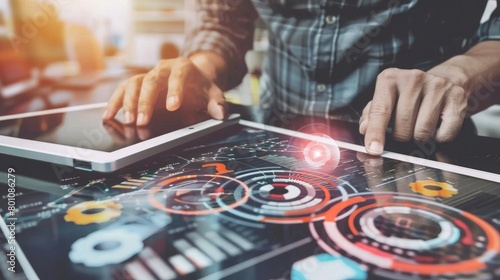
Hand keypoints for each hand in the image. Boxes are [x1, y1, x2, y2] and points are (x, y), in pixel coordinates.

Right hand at [102, 56, 226, 125]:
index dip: (175, 90)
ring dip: (128, 103)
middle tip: (142, 121)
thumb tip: (220, 113)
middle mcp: (162, 68)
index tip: (173, 106)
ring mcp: (147, 75)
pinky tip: (109, 117)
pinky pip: (122, 91)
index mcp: (183, 67)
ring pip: (133, 84)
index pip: (178, 75)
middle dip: (145, 102)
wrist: (192, 78)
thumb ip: (218, 103)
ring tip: (128, 121)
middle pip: (150, 80)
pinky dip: (114, 103)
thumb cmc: (201, 87)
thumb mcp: (213, 93)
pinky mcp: (137, 84)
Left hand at [359, 68, 467, 154]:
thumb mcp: (386, 98)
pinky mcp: (456, 97)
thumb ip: (371, 114)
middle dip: (402, 135)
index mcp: (390, 78)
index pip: (380, 111)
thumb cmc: (409, 93)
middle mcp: (413, 79)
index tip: (373, 149)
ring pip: (422, 132)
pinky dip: (439, 136)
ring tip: (421, 122)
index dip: (376, 133)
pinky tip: (437, 123)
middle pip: (402, 127)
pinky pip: (444, 134)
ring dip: (420, 136)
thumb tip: (365, 129)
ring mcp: (436, 86)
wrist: (446, 78)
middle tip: (405, 126)